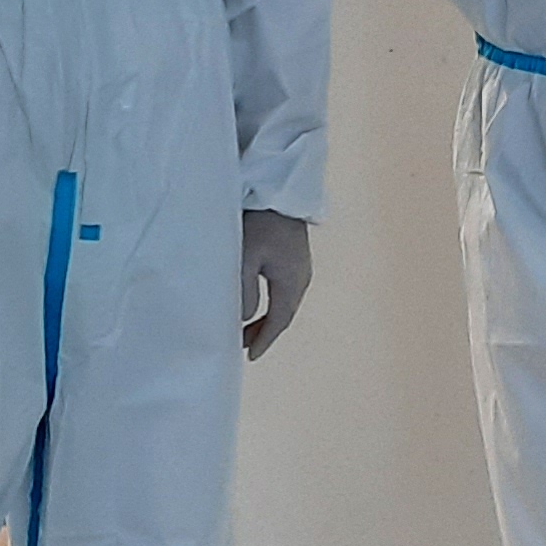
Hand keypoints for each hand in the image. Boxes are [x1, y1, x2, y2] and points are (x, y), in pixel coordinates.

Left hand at [240, 209, 312, 359]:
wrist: (277, 189)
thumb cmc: (258, 222)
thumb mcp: (244, 260)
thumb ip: (244, 293)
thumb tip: (245, 318)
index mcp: (292, 281)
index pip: (278, 320)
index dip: (264, 340)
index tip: (249, 356)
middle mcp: (301, 277)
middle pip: (284, 314)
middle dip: (264, 332)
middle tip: (243, 345)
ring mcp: (300, 265)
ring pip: (284, 302)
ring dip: (267, 316)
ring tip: (247, 326)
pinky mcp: (294, 255)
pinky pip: (284, 288)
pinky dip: (271, 301)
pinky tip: (258, 300)